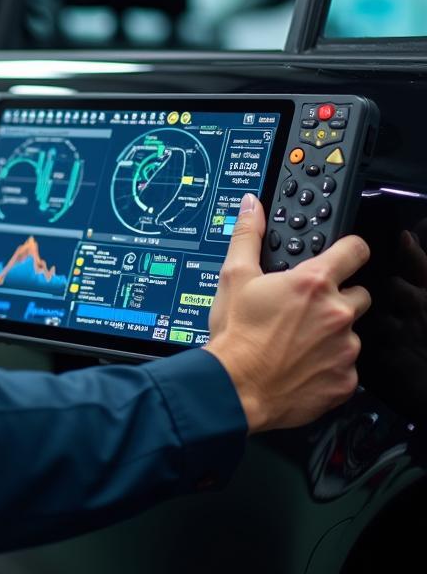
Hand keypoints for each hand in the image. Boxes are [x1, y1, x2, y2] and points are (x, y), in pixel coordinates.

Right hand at [204, 193, 370, 433]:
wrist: (236, 388)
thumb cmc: (236, 335)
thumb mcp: (234, 275)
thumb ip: (249, 235)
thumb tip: (252, 206)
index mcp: (313, 283)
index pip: (355, 250)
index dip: (350, 249)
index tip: (344, 255)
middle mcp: (337, 314)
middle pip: (359, 294)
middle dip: (338, 297)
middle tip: (306, 307)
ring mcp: (345, 349)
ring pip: (351, 333)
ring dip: (332, 333)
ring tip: (298, 340)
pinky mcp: (346, 381)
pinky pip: (346, 366)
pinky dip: (329, 364)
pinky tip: (302, 363)